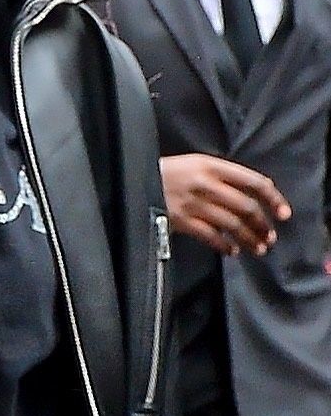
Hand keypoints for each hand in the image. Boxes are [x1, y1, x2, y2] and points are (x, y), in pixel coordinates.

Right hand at [160, 154, 290, 256]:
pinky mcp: (181, 220)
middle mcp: (205, 183)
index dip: (273, 198)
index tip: (284, 213)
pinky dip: (224, 245)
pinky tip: (231, 251)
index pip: (253, 181)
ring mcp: (193, 202)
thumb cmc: (166, 173)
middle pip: (246, 206)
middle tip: (269, 237)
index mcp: (211, 165)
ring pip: (232, 224)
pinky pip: (211, 236)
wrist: (132, 178)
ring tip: (258, 249)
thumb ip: (220, 177)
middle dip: (262, 225)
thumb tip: (252, 196)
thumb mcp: (194, 164)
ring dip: (249, 239)